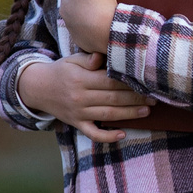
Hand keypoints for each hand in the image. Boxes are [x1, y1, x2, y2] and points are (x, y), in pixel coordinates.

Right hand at [14, 51, 148, 142]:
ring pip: (108, 115)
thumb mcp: (72, 60)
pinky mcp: (76, 124)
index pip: (110, 82)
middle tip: (154, 98)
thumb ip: (88, 59)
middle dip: (135, 99)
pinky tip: (122, 135)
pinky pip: (93, 133)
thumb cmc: (61, 71)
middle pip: (113, 99)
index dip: (129, 83)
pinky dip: (107, 136)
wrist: (37, 88)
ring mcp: (78, 113)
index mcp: (81, 79)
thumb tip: (101, 57)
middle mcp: (80, 97)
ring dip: (129, 114)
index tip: (146, 82)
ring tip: (147, 111)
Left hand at [56, 0, 118, 53]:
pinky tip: (103, 26)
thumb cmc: (99, 2)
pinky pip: (87, 31)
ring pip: (82, 15)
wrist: (108, 32)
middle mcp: (64, 11)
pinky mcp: (81, 40)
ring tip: (105, 13)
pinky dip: (94, 28)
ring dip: (91, 13)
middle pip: (78, 0)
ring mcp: (72, 27)